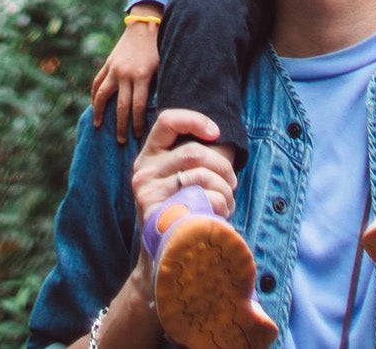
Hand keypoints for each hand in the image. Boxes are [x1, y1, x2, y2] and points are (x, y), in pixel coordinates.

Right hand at [91, 11, 162, 142]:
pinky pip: (98, 82)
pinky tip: (94, 106)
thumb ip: (159, 87)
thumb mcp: (164, 67)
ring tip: (99, 126)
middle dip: (121, 125)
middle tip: (121, 141)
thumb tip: (159, 110)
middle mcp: (126, 74)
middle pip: (121, 106)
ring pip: (103, 95)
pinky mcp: (108, 63)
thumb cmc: (160, 48)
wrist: (146, 25)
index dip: (137, 123)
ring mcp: (114, 68)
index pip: (138, 107)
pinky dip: (94, 95)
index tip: (138, 136)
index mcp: (142, 76)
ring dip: (100, 112)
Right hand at [131, 107, 238, 227]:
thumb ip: (193, 157)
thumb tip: (221, 139)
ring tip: (228, 202)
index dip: (195, 120)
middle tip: (232, 182)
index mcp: (149, 156)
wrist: (163, 255)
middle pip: (193, 151)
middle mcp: (143, 170)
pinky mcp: (156, 212)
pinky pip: (201, 199)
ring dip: (225, 189)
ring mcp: (147, 191)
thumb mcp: (180, 179)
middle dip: (223, 166)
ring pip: (201, 175)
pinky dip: (219, 204)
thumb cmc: (181, 212)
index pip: (167, 120)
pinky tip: (220, 214)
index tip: (216, 133)